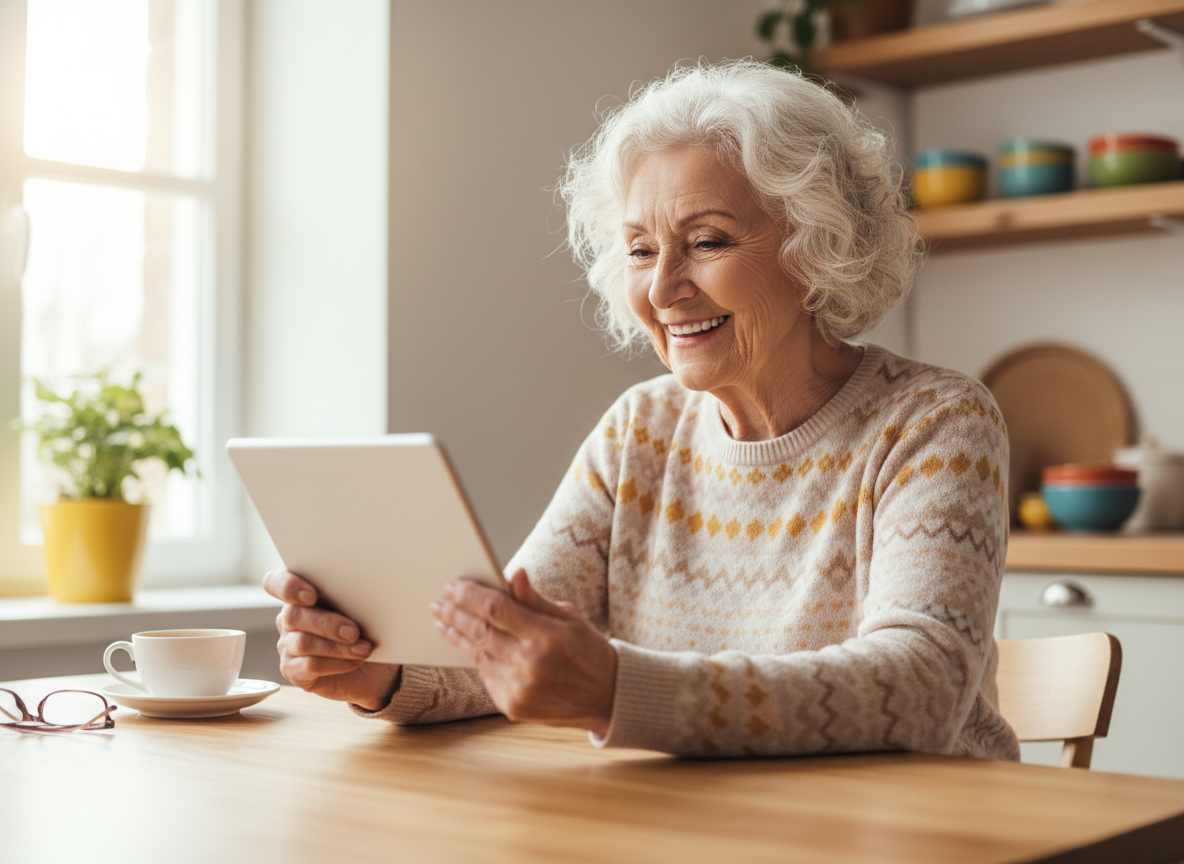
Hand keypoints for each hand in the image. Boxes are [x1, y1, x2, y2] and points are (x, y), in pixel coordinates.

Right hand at [262, 569, 400, 710]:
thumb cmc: (365, 628)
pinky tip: (355, 661)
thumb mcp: (362, 607)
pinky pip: (309, 666)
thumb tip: (365, 589)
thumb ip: (351, 595)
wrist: (373, 665)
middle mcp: (289, 617)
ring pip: (303, 643)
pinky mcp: (293, 670)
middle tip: (354, 632)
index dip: (288, 587)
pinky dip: (336, 663)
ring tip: (364, 649)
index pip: (276, 582)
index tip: (311, 596)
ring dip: (337, 647)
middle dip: (327, 623)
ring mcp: (288, 644)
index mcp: (301, 591)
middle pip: (293, 615)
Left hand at [431, 569, 616, 736]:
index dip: (470, 595)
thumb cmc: (588, 649)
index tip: (453, 585)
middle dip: (455, 614)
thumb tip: (513, 573)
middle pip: (480, 632)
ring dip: (457, 636)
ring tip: (444, 621)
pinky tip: (469, 645)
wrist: (607, 696)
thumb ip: (534, 599)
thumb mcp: (569, 617)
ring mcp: (518, 689)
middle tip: (439, 603)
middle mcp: (529, 664)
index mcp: (546, 637)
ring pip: (477, 655)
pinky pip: (486, 676)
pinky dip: (477, 658)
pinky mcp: (512, 706)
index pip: (496, 609)